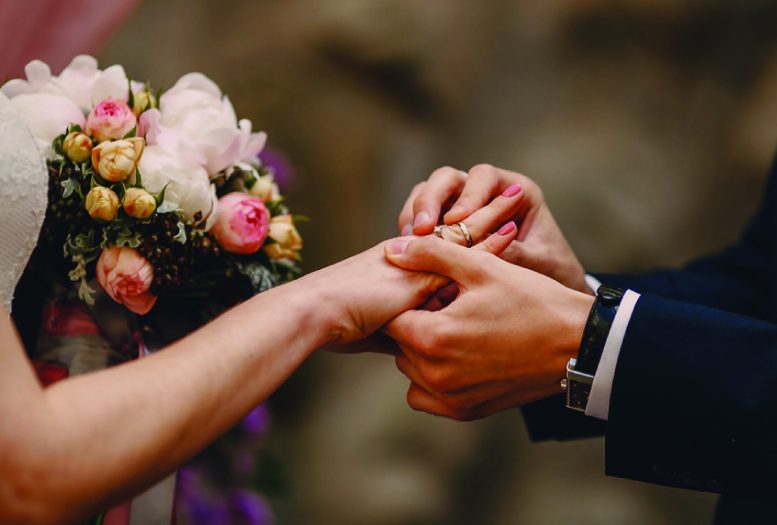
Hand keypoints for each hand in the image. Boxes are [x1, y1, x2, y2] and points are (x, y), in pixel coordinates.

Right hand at [310, 183, 526, 346]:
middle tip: (512, 193)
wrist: (317, 314)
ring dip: (491, 215)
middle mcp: (412, 256)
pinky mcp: (423, 267)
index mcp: (401, 267)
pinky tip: (512, 229)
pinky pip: (462, 250)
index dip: (466, 235)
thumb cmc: (336, 324)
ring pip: (462, 231)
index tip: (490, 224)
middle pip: (455, 230)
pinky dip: (489, 242)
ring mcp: (418, 259)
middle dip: (483, 212)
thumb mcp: (379, 329)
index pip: (441, 246)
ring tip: (518, 194)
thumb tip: (415, 348)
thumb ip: (402, 330)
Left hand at [383, 236, 593, 419]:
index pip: (392, 317)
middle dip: (417, 323)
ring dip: (423, 350)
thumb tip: (392, 250)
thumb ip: (431, 255)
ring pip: (411, 370)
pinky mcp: (466, 411)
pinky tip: (459, 356)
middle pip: (400, 344)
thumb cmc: (533, 301)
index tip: (435, 291)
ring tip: (458, 329)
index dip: (411, 299)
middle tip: (450, 307)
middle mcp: (436, 375)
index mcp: (433, 337)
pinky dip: (433, 379)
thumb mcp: (482, 267)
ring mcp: (451, 398)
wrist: (579, 345)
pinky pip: (427, 397)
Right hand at [398, 164, 590, 293]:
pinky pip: (421, 217)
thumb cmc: (552, 272)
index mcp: (516, 189)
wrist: (550, 296)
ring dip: (415, 213)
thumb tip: (480, 249)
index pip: (484, 177)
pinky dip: (411, 230)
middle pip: (448, 179)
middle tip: (421, 229)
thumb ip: (513, 252)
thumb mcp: (539, 262)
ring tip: (408, 239)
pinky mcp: (444, 226)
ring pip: (428, 193)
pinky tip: (408, 250)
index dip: (468, 196)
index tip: (456, 221)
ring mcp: (462, 206)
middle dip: (430, 200)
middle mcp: (485, 192)